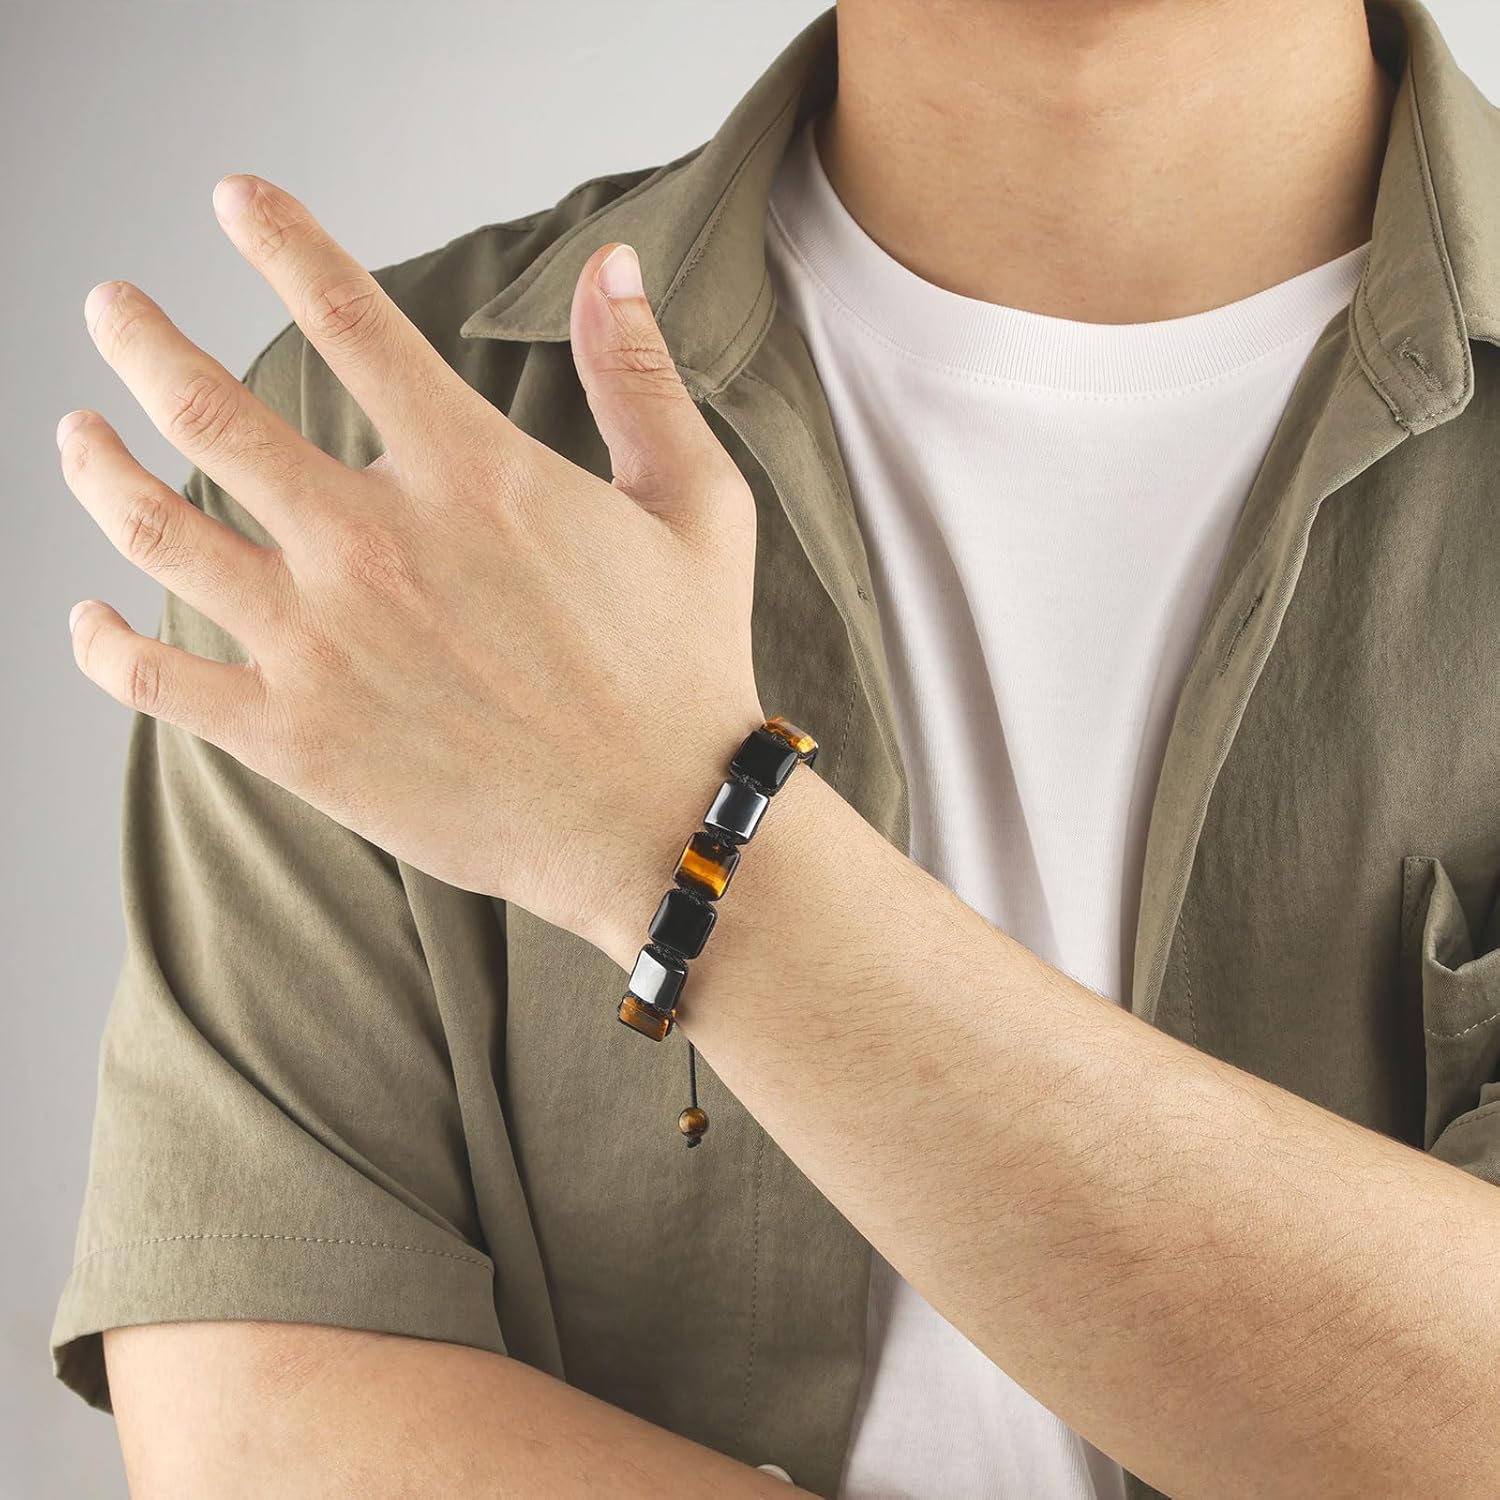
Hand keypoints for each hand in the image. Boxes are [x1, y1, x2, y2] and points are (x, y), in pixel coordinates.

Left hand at [58, 174, 764, 958]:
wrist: (661, 824)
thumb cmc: (684, 667)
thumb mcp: (696, 505)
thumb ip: (640, 376)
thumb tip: (610, 262)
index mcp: (469, 472)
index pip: (346, 316)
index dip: (280, 241)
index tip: (235, 202)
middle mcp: (373, 543)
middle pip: (209, 412)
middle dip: (142, 341)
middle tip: (110, 310)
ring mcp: (321, 643)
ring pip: (156, 531)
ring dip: (96, 468)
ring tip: (75, 435)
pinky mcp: (294, 739)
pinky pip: (154, 681)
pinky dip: (101, 643)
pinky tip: (87, 617)